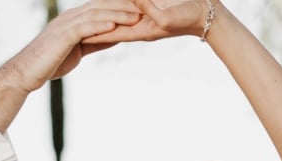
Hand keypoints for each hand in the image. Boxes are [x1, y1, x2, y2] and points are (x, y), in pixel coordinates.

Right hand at [13, 0, 141, 90]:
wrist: (27, 72)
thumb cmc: (51, 62)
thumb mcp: (80, 49)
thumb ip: (96, 40)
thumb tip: (116, 35)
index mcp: (74, 19)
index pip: (101, 8)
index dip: (121, 7)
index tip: (141, 8)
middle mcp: (70, 18)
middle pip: (101, 7)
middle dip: (123, 7)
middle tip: (144, 8)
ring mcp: (65, 25)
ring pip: (95, 15)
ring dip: (116, 15)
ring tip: (135, 17)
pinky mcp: (61, 37)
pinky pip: (83, 28)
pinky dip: (98, 26)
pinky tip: (112, 27)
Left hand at [84, 0, 215, 43]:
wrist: (209, 15)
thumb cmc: (192, 17)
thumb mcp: (171, 16)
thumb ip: (154, 10)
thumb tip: (140, 4)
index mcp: (142, 30)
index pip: (112, 33)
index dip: (94, 33)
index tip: (75, 36)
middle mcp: (140, 24)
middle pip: (111, 25)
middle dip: (93, 26)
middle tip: (72, 27)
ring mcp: (145, 17)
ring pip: (117, 16)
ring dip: (102, 15)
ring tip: (85, 15)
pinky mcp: (149, 8)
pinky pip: (128, 8)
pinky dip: (116, 7)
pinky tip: (108, 7)